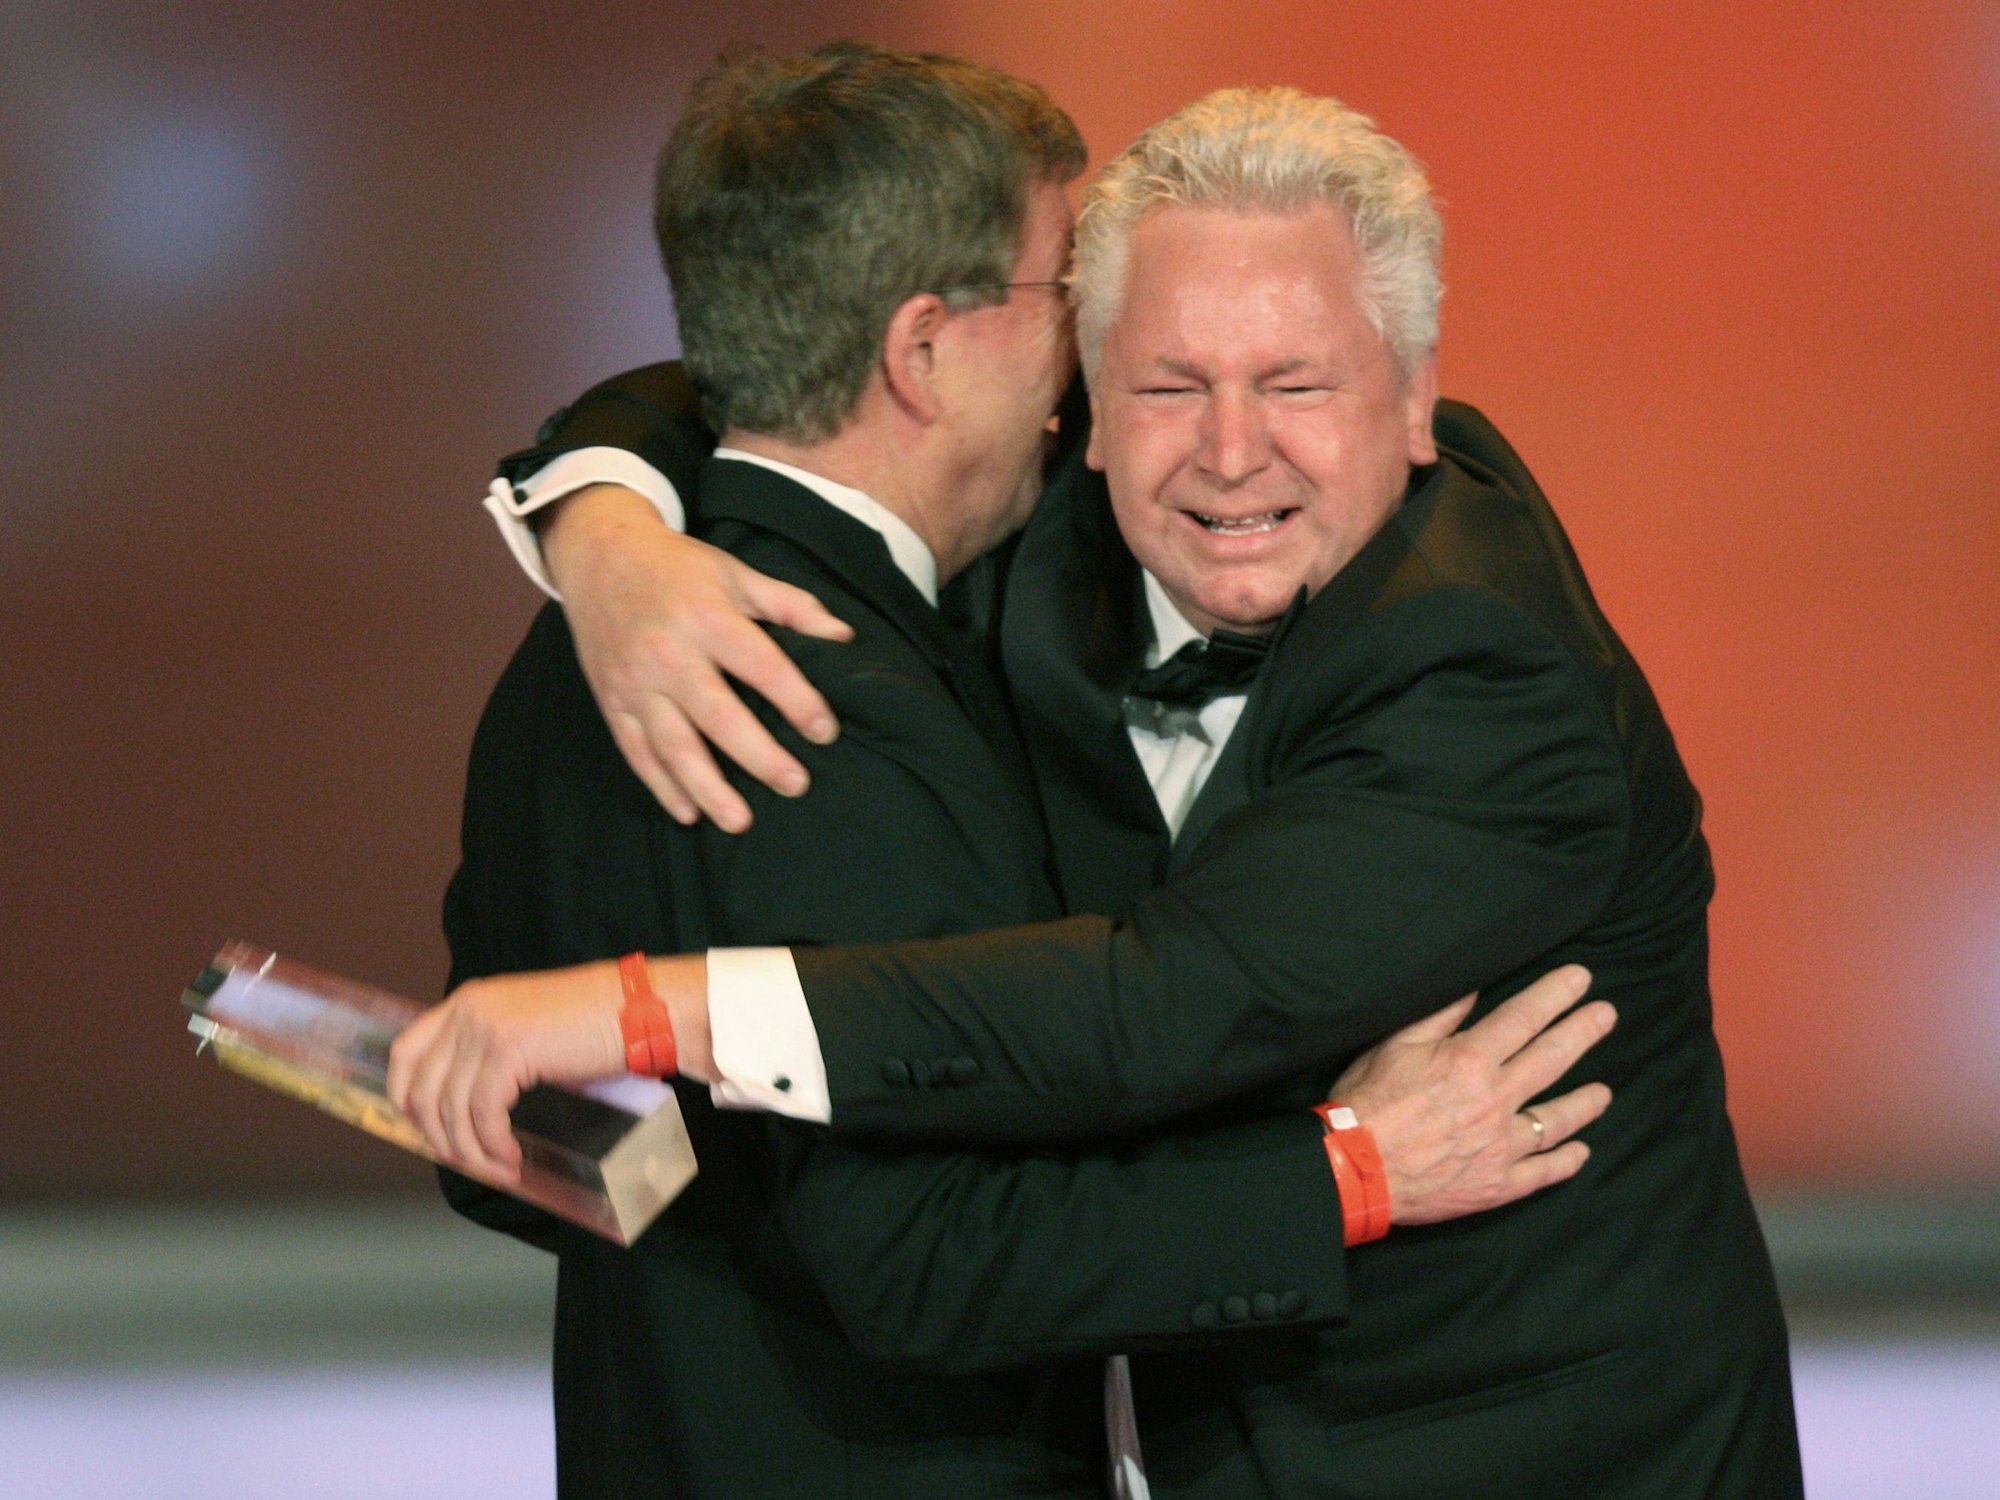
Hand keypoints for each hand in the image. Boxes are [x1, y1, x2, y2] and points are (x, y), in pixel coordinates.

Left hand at [386, 962, 628, 1183]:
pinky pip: (483, 1114)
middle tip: (468, 1162)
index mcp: (469, 1001)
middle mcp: (468, 1009)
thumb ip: (492, 1051)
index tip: (423, 1128)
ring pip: (450, 1108)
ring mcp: (485, 1028)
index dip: (405, 1097)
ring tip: (499, 1167)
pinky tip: (512, 1156)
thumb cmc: (597, 1022)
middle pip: (421, 1088)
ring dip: (471, 1150)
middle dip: (439, 1136)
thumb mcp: (528, 1027)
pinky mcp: (508, 1050)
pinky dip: (493, 1144)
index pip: (407, 1051)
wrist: (641, 1008)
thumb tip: (465, 1107)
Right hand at [542, 484, 855, 832]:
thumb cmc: (679, 567)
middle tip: (796, 785)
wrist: (598, 554)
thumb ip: (792, 606)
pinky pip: (636, 751)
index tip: (825, 732)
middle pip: (717, 714)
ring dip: (707, 788)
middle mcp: (667, 652)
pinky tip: (688, 813)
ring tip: (741, 821)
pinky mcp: (611, 700)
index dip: (796, 700)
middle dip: (758, 755)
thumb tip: (844, 638)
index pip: (760, 665)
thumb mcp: (737, 572)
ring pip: (673, 744)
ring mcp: (635, 681)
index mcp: (706, 616)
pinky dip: (661, 785)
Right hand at [1331, 965, 1614, 1226]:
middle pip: (1551, 1058)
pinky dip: (1565, 1161)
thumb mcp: (1394, 1045)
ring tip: (1605, 1091)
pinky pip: (1543, 1172)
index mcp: (1470, 1061)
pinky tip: (1580, 1151)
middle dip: (1583, 1032)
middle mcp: (1495, 1100)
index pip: (1524, 1018)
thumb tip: (1474, 986)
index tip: (1581, 978)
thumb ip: (1439, 1015)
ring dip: (1586, 1102)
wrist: (1354, 1170)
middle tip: (1608, 1015)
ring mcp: (1502, 1145)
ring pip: (1557, 1119)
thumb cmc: (1368, 1101)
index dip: (1555, 994)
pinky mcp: (1498, 1184)